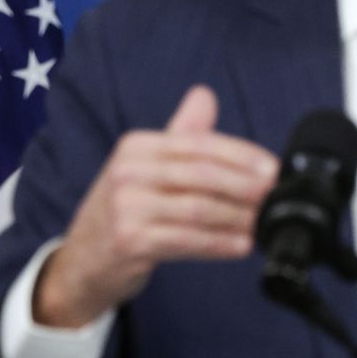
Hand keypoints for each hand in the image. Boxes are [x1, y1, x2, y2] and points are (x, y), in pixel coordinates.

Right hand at [34, 85, 279, 328]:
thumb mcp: (143, 167)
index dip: (241, 156)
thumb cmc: (121, 212)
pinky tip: (242, 245)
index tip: (273, 168)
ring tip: (265, 223)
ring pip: (199, 208)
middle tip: (276, 195)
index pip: (199, 144)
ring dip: (238, 217)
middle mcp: (128, 172)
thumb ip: (178, 133)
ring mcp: (126, 207)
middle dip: (246, 185)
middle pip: (202, 174)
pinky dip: (220, 243)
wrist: (80, 262)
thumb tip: (205, 95)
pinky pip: (188, 240)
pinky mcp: (131, 241)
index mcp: (136, 147)